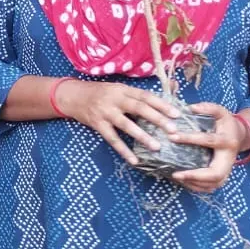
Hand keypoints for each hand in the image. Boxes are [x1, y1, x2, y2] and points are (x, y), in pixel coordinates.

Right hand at [53, 79, 178, 166]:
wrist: (72, 96)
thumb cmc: (100, 93)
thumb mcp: (118, 88)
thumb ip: (139, 93)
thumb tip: (171, 88)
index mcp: (122, 89)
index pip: (145, 96)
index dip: (162, 105)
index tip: (178, 114)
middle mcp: (114, 99)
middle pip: (138, 108)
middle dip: (157, 119)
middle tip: (173, 130)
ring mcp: (105, 112)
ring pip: (126, 125)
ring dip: (142, 136)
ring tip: (157, 147)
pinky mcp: (97, 124)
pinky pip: (112, 139)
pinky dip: (123, 150)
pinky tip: (134, 160)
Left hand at [168, 102, 249, 192]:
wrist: (238, 135)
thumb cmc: (224, 123)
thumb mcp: (220, 112)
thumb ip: (208, 107)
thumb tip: (191, 108)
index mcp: (227, 141)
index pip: (208, 141)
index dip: (190, 139)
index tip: (172, 137)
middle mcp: (229, 158)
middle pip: (216, 173)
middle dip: (195, 175)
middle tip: (176, 174)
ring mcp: (227, 169)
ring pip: (214, 183)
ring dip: (194, 183)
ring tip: (176, 177)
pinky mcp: (223, 176)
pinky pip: (211, 187)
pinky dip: (198, 187)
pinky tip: (183, 182)